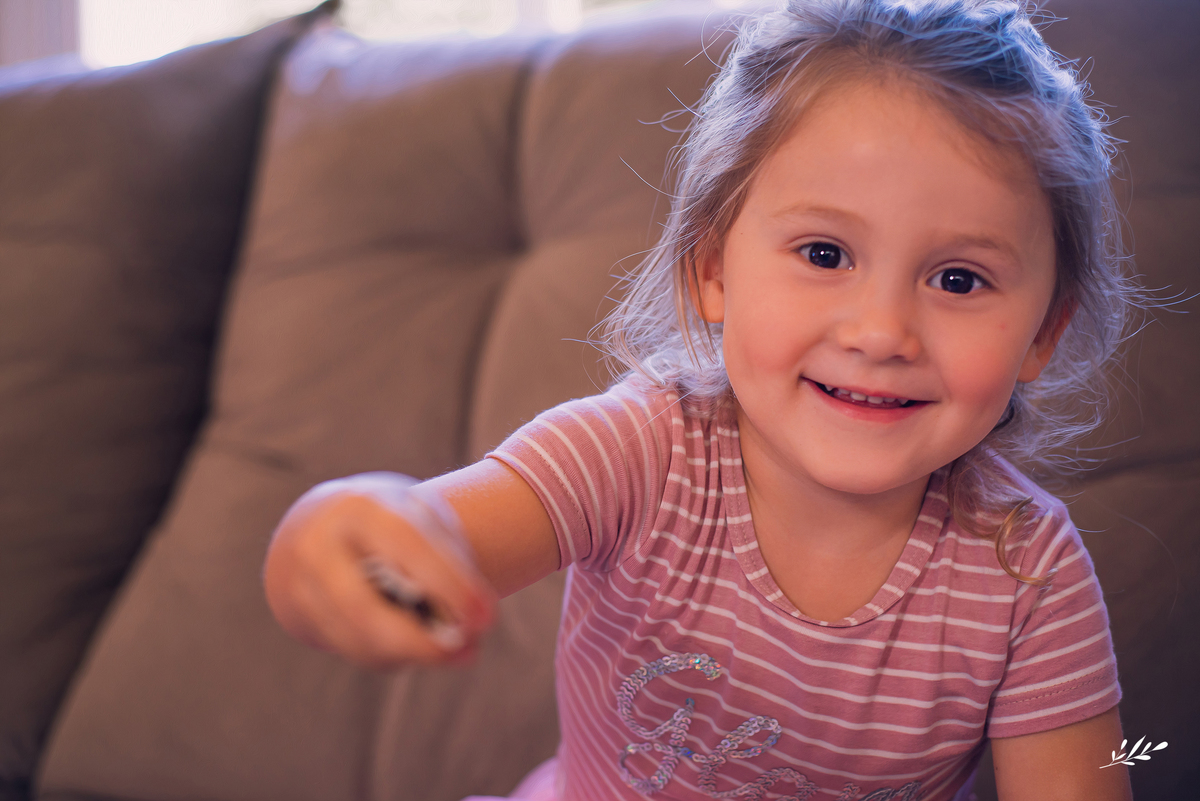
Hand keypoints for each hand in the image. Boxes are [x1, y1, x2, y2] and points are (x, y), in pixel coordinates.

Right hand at [263, 472, 496, 669]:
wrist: (313, 527)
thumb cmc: (386, 524)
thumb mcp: (417, 518)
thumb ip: (445, 561)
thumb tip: (472, 624)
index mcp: (360, 507)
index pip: (407, 547)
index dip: (449, 585)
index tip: (487, 618)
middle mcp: (319, 545)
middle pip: (364, 609)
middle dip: (420, 641)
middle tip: (470, 651)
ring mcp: (301, 584)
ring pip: (359, 639)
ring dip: (413, 654)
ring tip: (452, 650)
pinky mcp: (298, 616)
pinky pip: (354, 650)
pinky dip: (393, 656)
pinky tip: (414, 648)